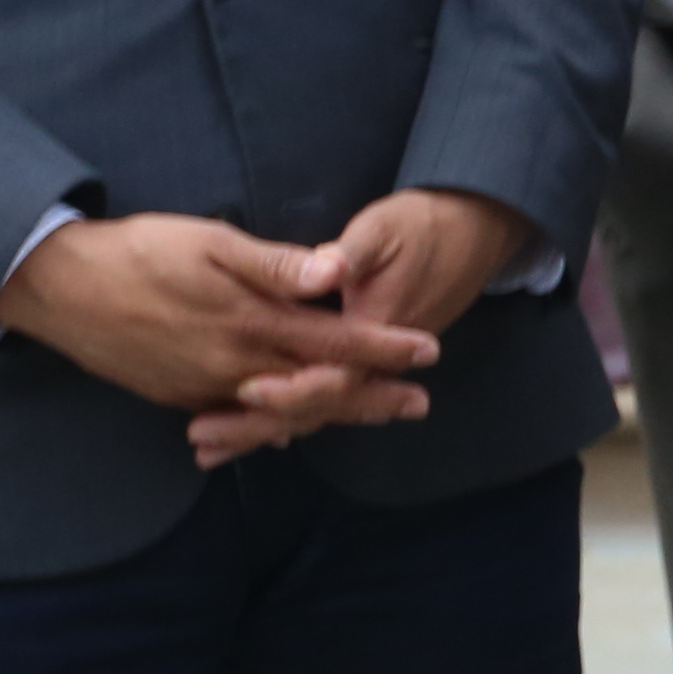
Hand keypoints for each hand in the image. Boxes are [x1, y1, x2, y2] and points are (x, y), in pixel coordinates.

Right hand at [0, 212, 446, 467]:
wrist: (57, 287)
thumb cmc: (139, 252)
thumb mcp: (211, 242)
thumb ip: (276, 263)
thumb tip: (335, 271)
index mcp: (250, 325)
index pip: (335, 344)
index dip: (385, 349)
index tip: (429, 352)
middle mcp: (232, 367)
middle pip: (317, 392)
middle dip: (372, 398)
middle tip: (419, 405)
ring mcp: (202, 388)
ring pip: (280, 412)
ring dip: (328, 415)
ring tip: (369, 416)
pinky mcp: (176, 396)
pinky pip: (238, 417)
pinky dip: (271, 423)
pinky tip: (291, 428)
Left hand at [181, 186, 540, 458]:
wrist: (471, 232)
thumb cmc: (421, 227)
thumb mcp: (385, 229)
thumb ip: (351, 254)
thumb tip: (323, 270)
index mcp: (375, 326)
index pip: (333, 373)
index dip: (290, 388)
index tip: (246, 391)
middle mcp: (373, 358)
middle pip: (315, 404)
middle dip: (258, 423)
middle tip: (202, 436)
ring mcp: (369, 364)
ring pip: (315, 409)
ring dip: (262, 429)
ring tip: (209, 447)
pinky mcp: (360, 361)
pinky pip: (320, 400)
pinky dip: (283, 417)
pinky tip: (249, 430)